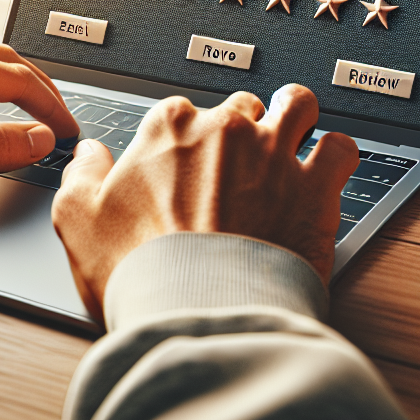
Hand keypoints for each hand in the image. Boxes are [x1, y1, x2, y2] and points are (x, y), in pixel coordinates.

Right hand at [52, 84, 358, 319]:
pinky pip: (339, 148)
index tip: (186, 165)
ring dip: (296, 117)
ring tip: (294, 137)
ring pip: (297, 105)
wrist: (200, 314)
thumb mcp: (79, 224)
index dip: (185, 139)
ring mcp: (273, 152)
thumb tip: (88, 153)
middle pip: (241, 107)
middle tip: (238, 166)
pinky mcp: (314, 184)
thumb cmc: (143, 273)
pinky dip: (336, 156)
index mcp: (170, 130)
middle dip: (242, 129)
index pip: (180, 112)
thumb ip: (82, 177)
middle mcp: (225, 129)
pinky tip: (328, 169)